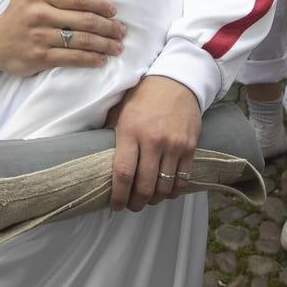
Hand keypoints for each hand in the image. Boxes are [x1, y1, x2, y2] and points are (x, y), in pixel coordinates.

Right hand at [0, 0, 124, 75]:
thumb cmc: (15, 14)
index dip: (99, 4)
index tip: (113, 10)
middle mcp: (40, 15)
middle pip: (83, 20)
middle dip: (107, 27)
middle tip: (122, 31)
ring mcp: (40, 37)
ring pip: (80, 40)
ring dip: (104, 44)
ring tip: (117, 46)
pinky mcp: (40, 57)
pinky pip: (71, 58)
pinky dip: (89, 59)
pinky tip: (101, 60)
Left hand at [105, 76, 201, 211]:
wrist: (176, 80)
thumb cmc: (143, 97)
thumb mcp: (120, 111)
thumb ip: (111, 134)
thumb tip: (96, 157)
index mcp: (130, 131)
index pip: (123, 173)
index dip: (118, 196)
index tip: (115, 206)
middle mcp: (152, 140)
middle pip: (145, 186)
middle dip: (137, 203)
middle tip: (132, 206)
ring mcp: (173, 145)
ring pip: (164, 186)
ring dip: (155, 199)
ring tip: (149, 199)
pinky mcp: (190, 147)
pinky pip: (183, 179)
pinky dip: (174, 190)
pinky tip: (166, 191)